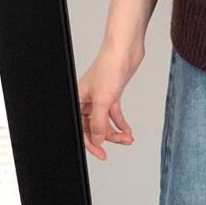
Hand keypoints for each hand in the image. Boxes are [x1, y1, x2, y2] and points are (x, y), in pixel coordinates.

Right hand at [77, 40, 143, 160]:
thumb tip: (97, 139)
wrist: (125, 50)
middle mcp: (87, 100)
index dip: (91, 142)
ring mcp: (100, 97)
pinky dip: (121, 123)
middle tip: (121, 143)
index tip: (101, 154)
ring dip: (116, 131)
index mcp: (78, 100)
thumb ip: (99, 122)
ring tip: (127, 138)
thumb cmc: (109, 66)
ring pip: (105, 121)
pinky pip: (113, 114)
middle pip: (93, 126)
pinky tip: (127, 130)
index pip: (81, 127)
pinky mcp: (112, 94)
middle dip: (107, 137)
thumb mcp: (104, 100)